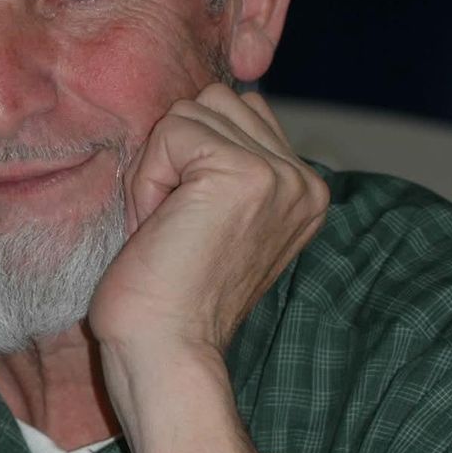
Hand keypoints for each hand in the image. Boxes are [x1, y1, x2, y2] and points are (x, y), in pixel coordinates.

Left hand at [87, 83, 328, 452]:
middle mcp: (302, 179)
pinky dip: (149, 178)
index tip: (185, 221)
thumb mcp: (213, 218)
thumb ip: (224, 164)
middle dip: (174, 155)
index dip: (189, 155)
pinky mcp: (245, 173)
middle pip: (214, 100)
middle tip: (172, 223)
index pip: (236, 111)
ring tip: (167, 225)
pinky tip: (159, 226)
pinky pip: (171, 132)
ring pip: (191, 111)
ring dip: (160, 166)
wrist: (166, 352)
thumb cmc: (170, 294)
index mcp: (302, 190)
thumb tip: (197, 105)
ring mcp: (279, 174)